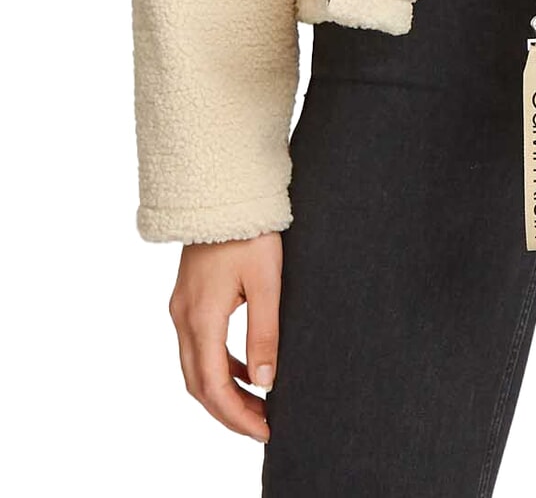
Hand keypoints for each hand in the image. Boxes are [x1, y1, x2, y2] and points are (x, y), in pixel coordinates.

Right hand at [168, 231, 282, 442]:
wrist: (224, 190)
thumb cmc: (250, 231)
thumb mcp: (267, 282)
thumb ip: (264, 333)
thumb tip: (265, 382)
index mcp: (201, 318)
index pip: (213, 386)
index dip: (237, 415)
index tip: (265, 430)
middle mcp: (183, 317)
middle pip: (199, 384)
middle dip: (229, 411)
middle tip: (263, 426)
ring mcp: (182, 307)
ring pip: (196, 366)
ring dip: (223, 390)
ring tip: (258, 404)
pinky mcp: (189, 296)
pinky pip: (200, 344)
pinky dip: (221, 364)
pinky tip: (247, 368)